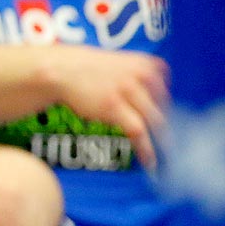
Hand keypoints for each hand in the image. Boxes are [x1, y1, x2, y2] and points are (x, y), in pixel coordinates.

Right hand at [41, 46, 169, 167]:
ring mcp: (128, 91)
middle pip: (162, 108)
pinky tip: (149, 162)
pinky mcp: (114, 107)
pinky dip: (146, 149)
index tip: (165, 120)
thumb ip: (137, 77)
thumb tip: (149, 100)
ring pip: (154, 122)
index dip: (165, 107)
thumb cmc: (85, 68)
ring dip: (161, 141)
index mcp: (144, 64)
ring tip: (163, 157)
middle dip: (165, 126)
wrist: (58, 70)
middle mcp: (140, 75)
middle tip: (165, 143)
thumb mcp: (118, 64)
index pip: (165, 89)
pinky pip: (138, 132)